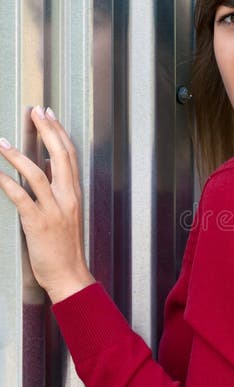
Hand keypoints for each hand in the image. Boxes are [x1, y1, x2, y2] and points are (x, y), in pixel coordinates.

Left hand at [0, 106, 94, 303]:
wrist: (69, 274)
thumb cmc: (65, 247)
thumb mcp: (66, 212)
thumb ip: (58, 188)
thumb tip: (44, 165)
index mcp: (74, 193)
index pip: (69, 154)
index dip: (58, 131)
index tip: (48, 114)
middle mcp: (67, 197)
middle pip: (59, 155)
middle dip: (46, 130)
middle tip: (34, 112)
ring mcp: (54, 209)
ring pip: (37, 173)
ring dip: (18, 155)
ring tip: (2, 142)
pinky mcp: (39, 222)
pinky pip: (22, 197)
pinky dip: (8, 182)